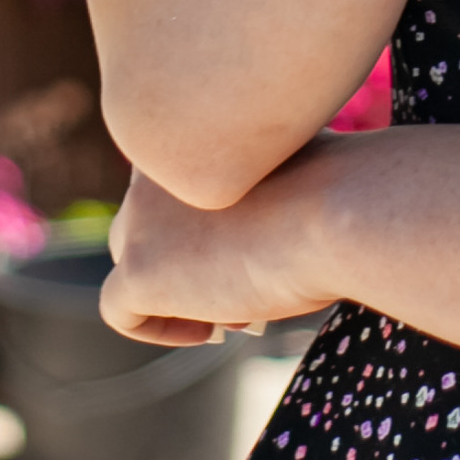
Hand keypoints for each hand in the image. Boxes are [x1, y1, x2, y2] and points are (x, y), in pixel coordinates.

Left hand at [101, 154, 340, 348]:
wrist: (340, 210)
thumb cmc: (333, 183)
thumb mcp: (286, 158)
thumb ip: (248, 176)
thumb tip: (250, 216)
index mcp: (181, 130)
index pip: (171, 178)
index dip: (204, 216)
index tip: (249, 238)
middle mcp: (148, 169)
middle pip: (147, 218)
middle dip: (187, 253)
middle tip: (242, 276)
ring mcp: (138, 219)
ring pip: (131, 257)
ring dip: (174, 286)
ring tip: (231, 304)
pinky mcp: (139, 270)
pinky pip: (119, 310)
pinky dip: (156, 327)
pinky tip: (207, 329)